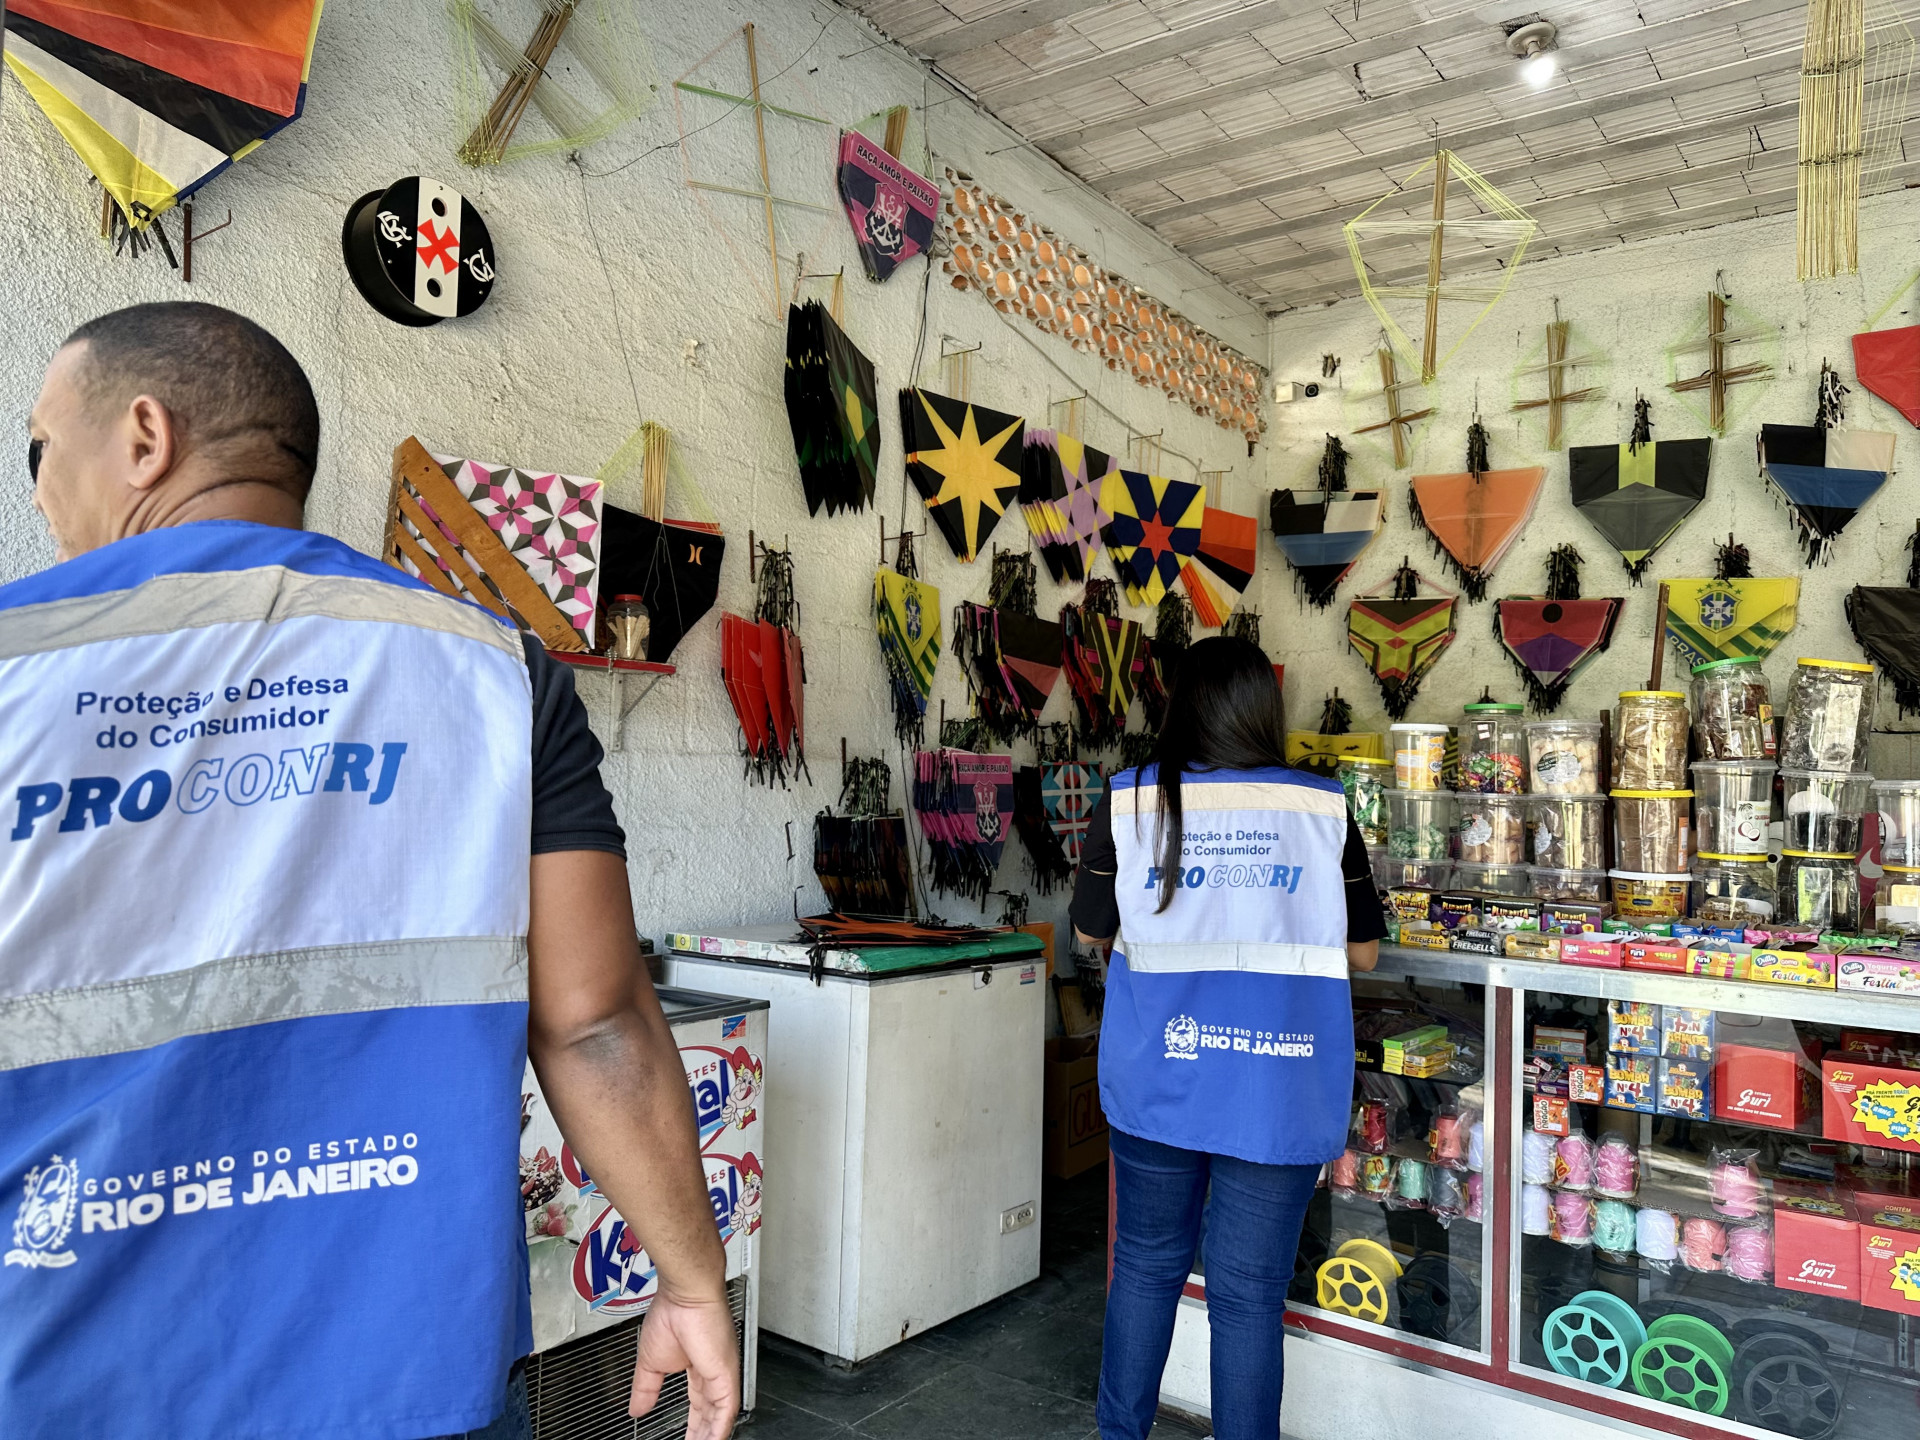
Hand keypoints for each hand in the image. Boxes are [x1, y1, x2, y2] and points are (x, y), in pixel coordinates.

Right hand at [629, 1288, 740, 1439]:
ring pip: (720, 1417)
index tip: (684, 1438)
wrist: (683, 1294)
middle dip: (701, 1435)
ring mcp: (722, 1375)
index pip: (698, 1405)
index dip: (693, 1425)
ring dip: (708, 1436)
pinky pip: (727, 1412)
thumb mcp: (650, 1362)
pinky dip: (718, 1431)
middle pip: (709, 1415)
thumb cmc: (671, 1312)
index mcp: (698, 1367)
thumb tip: (636, 1409)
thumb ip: (645, 1388)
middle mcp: (713, 1373)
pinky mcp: (726, 1376)